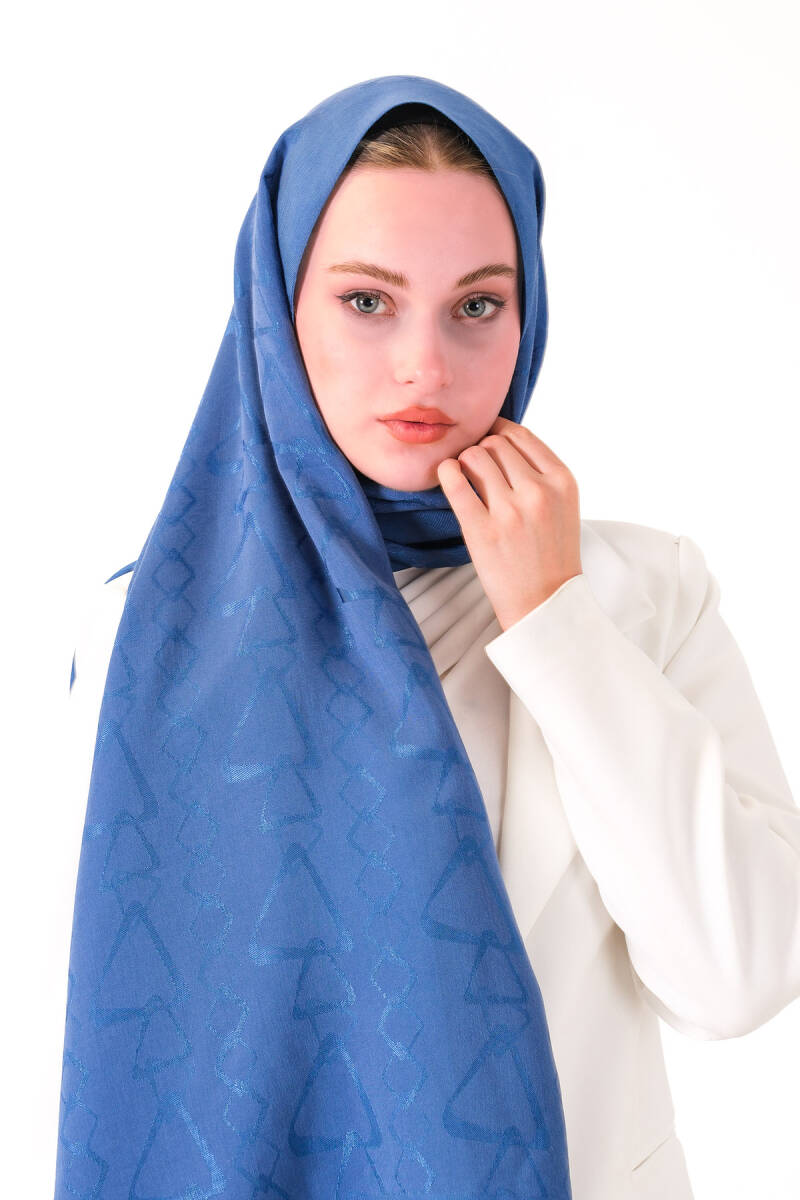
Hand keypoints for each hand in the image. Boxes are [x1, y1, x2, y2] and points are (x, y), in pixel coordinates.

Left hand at [436, 415, 582, 632]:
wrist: (546, 603)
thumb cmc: (550, 553)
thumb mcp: (562, 505)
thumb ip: (540, 472)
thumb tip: (500, 438)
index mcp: (562, 481)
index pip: (520, 435)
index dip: (497, 433)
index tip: (487, 441)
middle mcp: (538, 492)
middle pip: (495, 444)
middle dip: (480, 451)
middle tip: (475, 469)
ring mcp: (510, 511)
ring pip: (474, 457)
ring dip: (463, 462)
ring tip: (463, 478)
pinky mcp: (482, 531)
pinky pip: (455, 483)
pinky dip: (445, 472)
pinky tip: (446, 476)